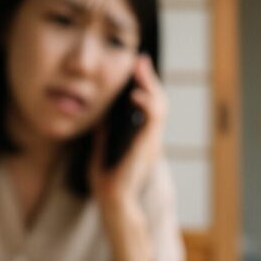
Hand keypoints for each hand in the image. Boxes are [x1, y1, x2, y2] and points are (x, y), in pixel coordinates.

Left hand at [88, 53, 166, 210]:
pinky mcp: (147, 147)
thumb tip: (99, 114)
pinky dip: (147, 104)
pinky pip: (154, 120)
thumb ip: (103, 133)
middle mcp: (149, 138)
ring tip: (140, 69)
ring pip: (160, 106)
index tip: (136, 66)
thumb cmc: (106, 181)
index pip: (148, 105)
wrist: (110, 200)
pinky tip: (134, 95)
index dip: (145, 85)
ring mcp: (151, 142)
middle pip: (157, 100)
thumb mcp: (100, 149)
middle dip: (149, 78)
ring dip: (151, 85)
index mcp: (140, 137)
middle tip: (140, 59)